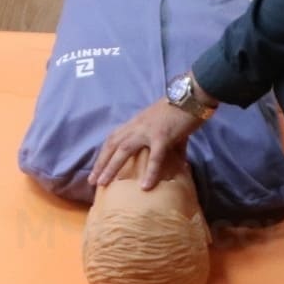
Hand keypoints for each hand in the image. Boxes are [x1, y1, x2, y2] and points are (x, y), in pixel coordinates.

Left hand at [90, 97, 208, 190]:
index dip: (104, 153)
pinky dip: (150, 172)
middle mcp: (137, 126)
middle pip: (112, 144)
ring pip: (124, 150)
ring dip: (111, 167)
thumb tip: (180, 165)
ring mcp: (148, 130)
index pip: (113, 138)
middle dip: (101, 163)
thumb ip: (170, 146)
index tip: (96, 169)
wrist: (191, 96)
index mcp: (136, 123)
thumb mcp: (168, 128)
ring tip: (104, 183)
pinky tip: (145, 187)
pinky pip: (155, 157)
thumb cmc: (180, 111)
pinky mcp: (162, 136)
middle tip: (92, 181)